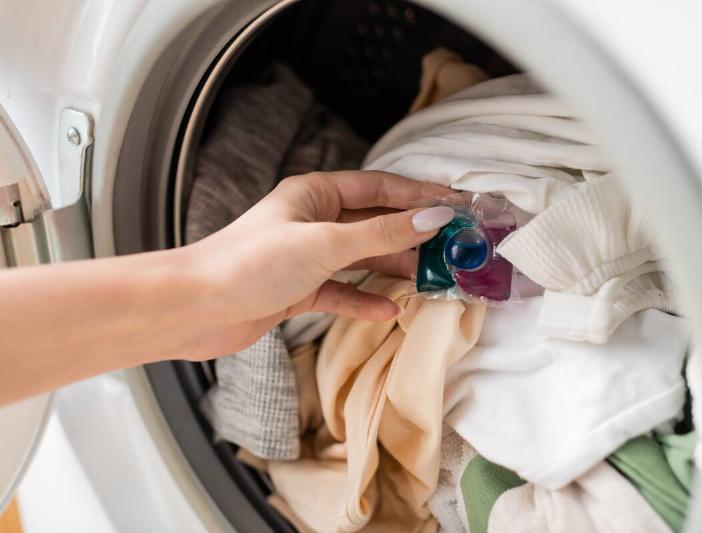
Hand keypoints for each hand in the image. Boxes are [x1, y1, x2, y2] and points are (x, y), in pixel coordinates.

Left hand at [181, 170, 453, 357]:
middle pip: (374, 223)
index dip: (419, 194)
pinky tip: (389, 309)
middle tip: (451, 247)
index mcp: (315, 195)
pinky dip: (364, 300)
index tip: (456, 204)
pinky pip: (341, 292)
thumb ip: (381, 234)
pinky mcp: (297, 290)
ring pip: (360, 259)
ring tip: (430, 278)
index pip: (379, 188)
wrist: (194, 309)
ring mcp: (305, 258)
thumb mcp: (325, 244)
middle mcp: (312, 222)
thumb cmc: (251, 263)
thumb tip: (433, 218)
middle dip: (411, 234)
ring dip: (393, 268)